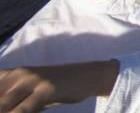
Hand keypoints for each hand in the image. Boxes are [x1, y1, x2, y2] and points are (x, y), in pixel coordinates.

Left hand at [0, 61, 118, 110]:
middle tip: (1, 110)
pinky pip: (24, 109)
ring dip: (2, 110)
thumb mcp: (26, 93)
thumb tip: (4, 106)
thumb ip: (10, 100)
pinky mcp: (45, 89)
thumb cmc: (52, 89)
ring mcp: (31, 81)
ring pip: (3, 104)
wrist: (86, 76)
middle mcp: (16, 74)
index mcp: (8, 74)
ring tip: (5, 111)